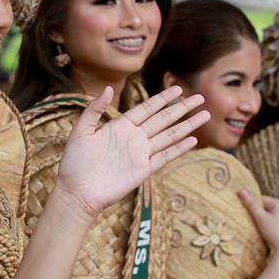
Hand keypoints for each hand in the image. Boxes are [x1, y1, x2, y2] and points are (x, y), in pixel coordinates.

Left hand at [55, 86, 208, 217]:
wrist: (77, 191)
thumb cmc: (75, 161)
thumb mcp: (81, 130)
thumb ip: (94, 109)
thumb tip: (108, 88)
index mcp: (120, 126)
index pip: (146, 108)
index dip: (163, 99)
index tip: (178, 89)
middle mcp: (133, 138)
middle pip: (163, 119)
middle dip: (181, 108)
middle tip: (199, 97)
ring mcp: (140, 154)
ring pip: (169, 136)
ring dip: (186, 126)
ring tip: (204, 115)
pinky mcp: (143, 170)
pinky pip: (164, 157)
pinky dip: (178, 149)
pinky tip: (193, 140)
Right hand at [238, 191, 278, 262]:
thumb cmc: (275, 232)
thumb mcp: (260, 217)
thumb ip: (251, 204)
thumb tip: (241, 189)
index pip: (260, 199)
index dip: (251, 205)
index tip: (244, 212)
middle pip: (263, 207)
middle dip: (255, 213)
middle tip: (248, 220)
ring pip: (266, 216)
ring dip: (259, 220)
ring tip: (255, 227)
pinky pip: (270, 222)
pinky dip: (265, 226)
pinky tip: (262, 232)